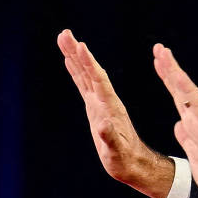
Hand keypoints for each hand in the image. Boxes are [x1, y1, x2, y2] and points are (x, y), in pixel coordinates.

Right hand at [57, 29, 174, 197]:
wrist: (134, 163)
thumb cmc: (125, 160)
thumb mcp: (116, 152)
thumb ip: (110, 138)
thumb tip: (101, 125)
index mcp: (111, 107)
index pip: (99, 80)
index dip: (89, 64)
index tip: (81, 46)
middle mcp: (105, 101)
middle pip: (89, 71)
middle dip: (77, 52)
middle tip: (65, 33)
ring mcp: (100, 103)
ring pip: (85, 74)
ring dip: (75, 57)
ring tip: (64, 38)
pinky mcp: (95, 108)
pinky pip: (84, 85)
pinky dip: (76, 71)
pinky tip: (70, 61)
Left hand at [152, 44, 197, 197]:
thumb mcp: (195, 154)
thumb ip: (188, 138)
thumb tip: (179, 124)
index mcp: (194, 124)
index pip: (179, 96)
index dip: (168, 78)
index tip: (159, 60)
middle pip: (182, 89)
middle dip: (170, 68)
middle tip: (159, 48)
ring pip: (189, 93)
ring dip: (176, 74)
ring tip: (165, 56)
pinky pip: (197, 109)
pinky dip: (187, 92)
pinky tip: (178, 80)